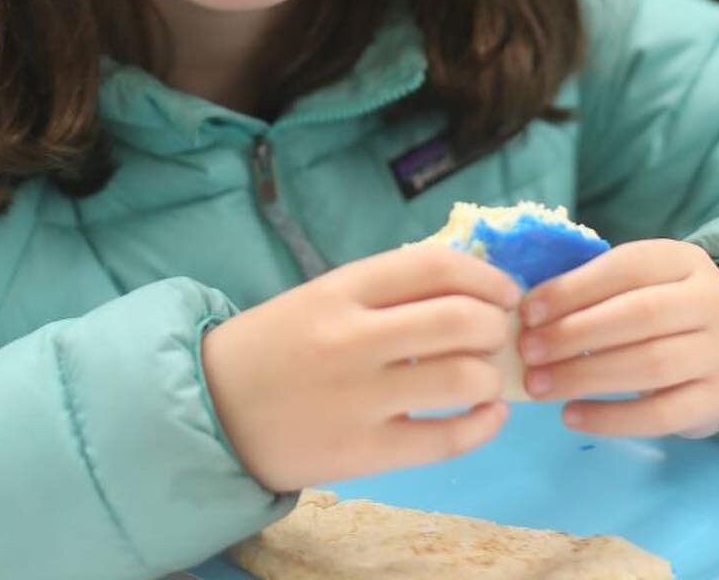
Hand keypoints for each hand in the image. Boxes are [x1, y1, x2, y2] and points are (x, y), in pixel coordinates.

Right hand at [201, 246, 520, 492]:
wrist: (214, 409)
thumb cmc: (277, 344)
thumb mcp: (324, 296)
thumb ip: (387, 291)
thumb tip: (470, 290)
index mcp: (343, 288)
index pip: (435, 266)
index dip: (484, 276)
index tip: (504, 291)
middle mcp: (354, 337)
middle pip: (460, 319)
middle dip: (495, 326)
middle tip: (495, 335)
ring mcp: (360, 398)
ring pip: (462, 378)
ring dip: (492, 376)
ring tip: (485, 378)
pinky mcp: (364, 452)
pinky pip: (446, 440)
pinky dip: (484, 425)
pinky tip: (489, 416)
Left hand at [518, 240, 718, 438]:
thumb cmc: (664, 310)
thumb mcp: (642, 282)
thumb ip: (596, 287)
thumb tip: (528, 310)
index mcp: (683, 260)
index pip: (625, 268)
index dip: (574, 289)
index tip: (528, 311)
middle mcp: (710, 302)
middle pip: (639, 316)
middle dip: (574, 334)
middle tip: (528, 352)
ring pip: (649, 365)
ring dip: (585, 377)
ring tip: (539, 386)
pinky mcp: (716, 403)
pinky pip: (661, 415)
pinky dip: (612, 418)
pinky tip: (572, 416)